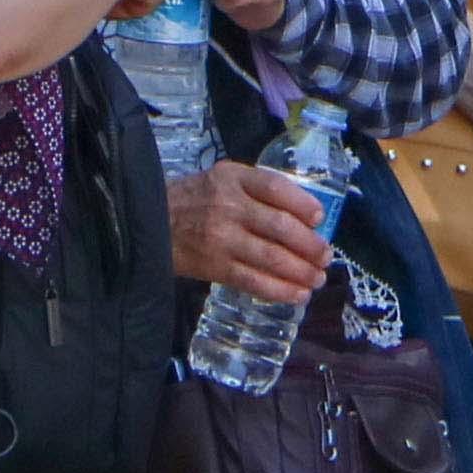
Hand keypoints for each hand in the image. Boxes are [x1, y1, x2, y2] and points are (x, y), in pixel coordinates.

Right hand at [170, 162, 330, 303]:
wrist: (147, 222)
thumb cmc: (194, 200)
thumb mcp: (223, 179)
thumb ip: (258, 190)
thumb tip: (305, 217)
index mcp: (233, 179)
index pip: (276, 188)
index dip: (303, 204)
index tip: (319, 218)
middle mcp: (228, 206)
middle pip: (281, 227)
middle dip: (310, 246)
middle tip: (326, 257)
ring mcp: (221, 238)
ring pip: (272, 258)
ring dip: (301, 272)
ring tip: (317, 278)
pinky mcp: (215, 267)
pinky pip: (254, 282)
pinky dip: (280, 291)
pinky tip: (297, 294)